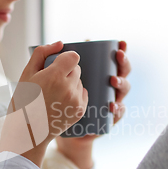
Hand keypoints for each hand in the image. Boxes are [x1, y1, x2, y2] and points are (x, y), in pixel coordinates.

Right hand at [0, 41, 88, 167]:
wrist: (27, 131)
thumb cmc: (23, 101)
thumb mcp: (26, 74)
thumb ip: (42, 53)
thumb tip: (60, 43)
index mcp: (54, 76)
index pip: (73, 56)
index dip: (65, 59)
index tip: (56, 66)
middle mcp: (68, 88)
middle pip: (77, 69)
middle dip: (66, 72)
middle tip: (51, 83)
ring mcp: (75, 101)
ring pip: (79, 82)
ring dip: (70, 84)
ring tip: (54, 95)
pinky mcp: (80, 111)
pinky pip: (82, 94)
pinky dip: (74, 95)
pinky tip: (60, 103)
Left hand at [55, 40, 130, 168]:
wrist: (49, 126)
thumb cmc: (46, 96)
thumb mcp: (43, 75)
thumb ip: (46, 56)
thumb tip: (60, 42)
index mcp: (98, 71)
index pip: (113, 58)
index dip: (120, 49)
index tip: (120, 44)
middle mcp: (107, 84)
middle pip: (123, 70)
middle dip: (124, 62)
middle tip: (119, 55)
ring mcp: (110, 100)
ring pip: (123, 89)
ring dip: (122, 83)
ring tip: (113, 80)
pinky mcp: (108, 117)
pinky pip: (118, 112)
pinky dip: (118, 109)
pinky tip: (112, 106)